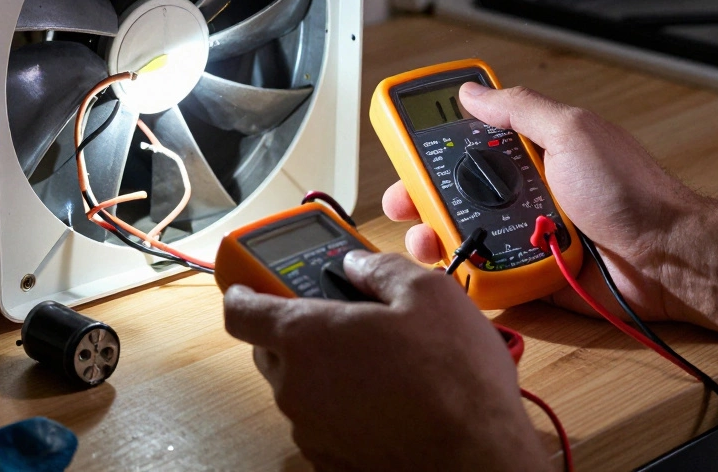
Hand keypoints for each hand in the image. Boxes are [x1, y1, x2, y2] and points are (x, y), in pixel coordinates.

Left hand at [222, 251, 550, 471]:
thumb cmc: (452, 380)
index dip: (244, 289)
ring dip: (324, 371)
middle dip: (297, 328)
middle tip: (340, 316)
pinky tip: (386, 398)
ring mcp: (311, 428)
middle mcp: (296, 386)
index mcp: (304, 336)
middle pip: (270, 348)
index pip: (240, 309)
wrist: (477, 457)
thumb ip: (380, 268)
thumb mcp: (428, 293)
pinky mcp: (332, 459)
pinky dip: (342, 407)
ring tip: (378, 361)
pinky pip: (323, 421)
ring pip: (299, 387)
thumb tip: (359, 265)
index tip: (252, 282)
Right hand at [384, 82, 702, 322]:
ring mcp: (526, 234)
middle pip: (454, 193)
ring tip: (428, 243)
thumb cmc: (633, 192)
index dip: (431, 144)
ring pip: (464, 236)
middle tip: (401, 204)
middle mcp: (525, 191)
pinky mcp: (532, 275)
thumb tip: (473, 92)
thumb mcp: (573, 132)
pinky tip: (456, 271)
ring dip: (438, 239)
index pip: (467, 141)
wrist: (671, 259)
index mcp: (532, 152)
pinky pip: (489, 276)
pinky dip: (469, 275)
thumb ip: (520, 110)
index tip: (402, 147)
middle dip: (420, 198)